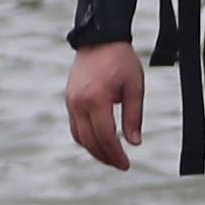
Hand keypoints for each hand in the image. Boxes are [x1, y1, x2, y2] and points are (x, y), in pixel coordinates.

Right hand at [64, 39, 147, 170]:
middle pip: (90, 141)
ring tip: (111, 157)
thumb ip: (134, 116)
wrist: (99, 39)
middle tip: (120, 165)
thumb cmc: (121, 61)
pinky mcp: (69, 99)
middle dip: (105, 156)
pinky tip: (99, 142)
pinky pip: (75, 126)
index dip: (116, 154)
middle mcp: (79, 103)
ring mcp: (71, 101)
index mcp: (96, 99)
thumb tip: (134, 143)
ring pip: (79, 137)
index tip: (126, 165)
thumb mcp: (134, 87)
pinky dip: (86, 138)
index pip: (105, 137)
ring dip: (94, 150)